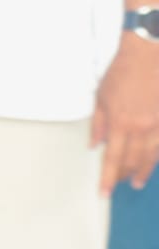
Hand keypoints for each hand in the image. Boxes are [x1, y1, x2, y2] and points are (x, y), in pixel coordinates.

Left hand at [92, 36, 158, 193]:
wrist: (148, 56)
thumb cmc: (123, 73)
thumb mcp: (101, 96)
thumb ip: (98, 124)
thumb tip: (94, 145)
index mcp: (120, 122)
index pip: (112, 158)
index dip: (107, 178)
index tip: (103, 192)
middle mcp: (140, 129)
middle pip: (132, 161)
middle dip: (123, 176)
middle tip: (117, 184)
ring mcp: (158, 126)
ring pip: (150, 158)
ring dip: (141, 171)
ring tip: (135, 181)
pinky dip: (155, 158)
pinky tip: (151, 163)